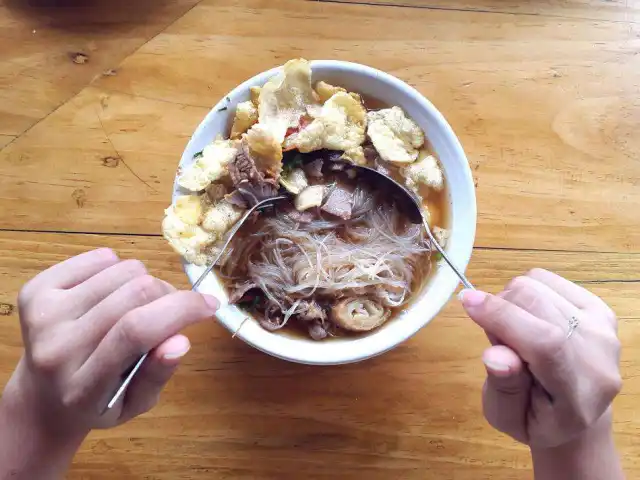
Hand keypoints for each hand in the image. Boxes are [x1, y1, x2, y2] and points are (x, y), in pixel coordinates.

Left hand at [2, 248, 218, 441]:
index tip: (211, 305)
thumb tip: (180, 341)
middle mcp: (56, 347)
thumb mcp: (136, 404)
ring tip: (138, 307)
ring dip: (145, 283)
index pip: (136, 331)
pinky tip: (112, 295)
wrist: (42, 397)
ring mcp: (42, 315)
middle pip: (133, 293)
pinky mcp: (35, 291)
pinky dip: (119, 269)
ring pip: (122, 270)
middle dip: (170, 295)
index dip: (181, 309)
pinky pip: (101, 258)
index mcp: (82, 386)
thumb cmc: (98, 403)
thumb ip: (157, 374)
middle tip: (173, 312)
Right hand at [460, 269, 620, 448]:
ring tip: (514, 333)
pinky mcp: (598, 307)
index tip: (466, 302)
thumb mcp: (507, 418)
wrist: (578, 414)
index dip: (503, 317)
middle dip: (499, 310)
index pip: (545, 342)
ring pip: (536, 285)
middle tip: (497, 340)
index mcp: (577, 394)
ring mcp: (603, 327)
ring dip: (510, 302)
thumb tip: (494, 355)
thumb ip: (503, 388)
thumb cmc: (535, 419)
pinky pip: (544, 278)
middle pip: (537, 303)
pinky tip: (528, 318)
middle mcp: (599, 355)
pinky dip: (525, 291)